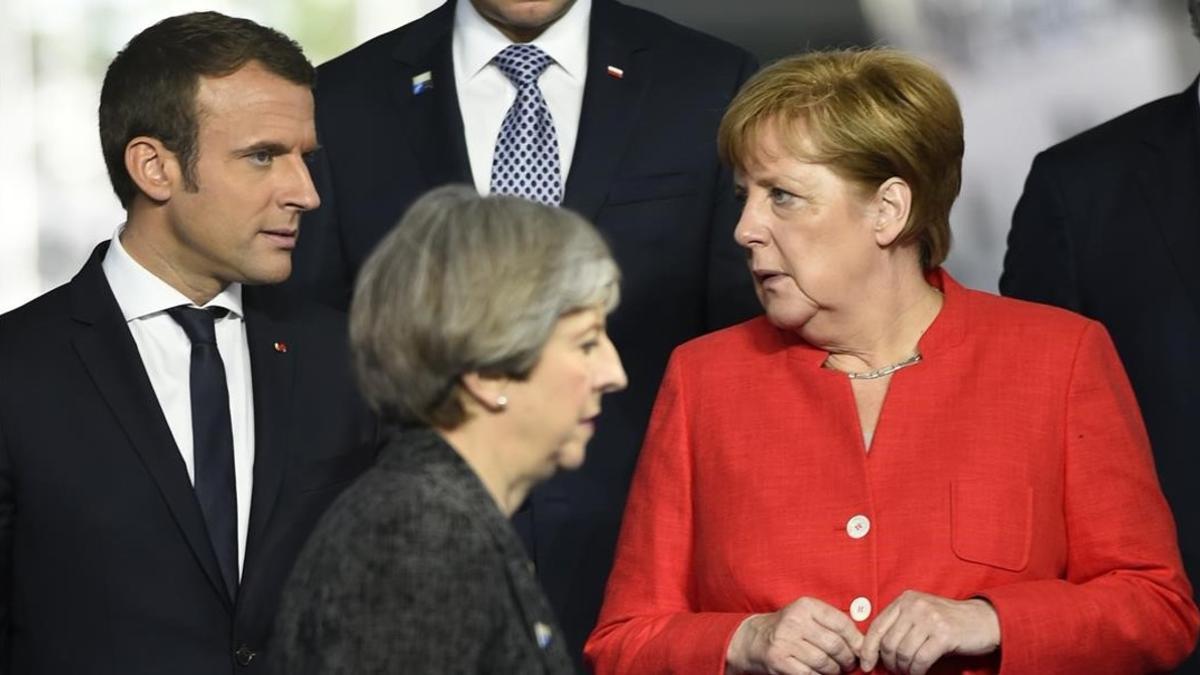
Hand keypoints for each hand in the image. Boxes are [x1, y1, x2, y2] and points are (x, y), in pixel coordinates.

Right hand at [726, 597, 863, 674]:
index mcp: (806, 606)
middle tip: (849, 664)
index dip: (857, 641)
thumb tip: (863, 644)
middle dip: (848, 659)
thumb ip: (833, 624)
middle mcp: (794, 621)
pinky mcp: (779, 661)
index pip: (842, 624)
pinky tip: (820, 674)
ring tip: (836, 670)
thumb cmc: (790, 628)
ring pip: (824, 662)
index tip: (861, 651)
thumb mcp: (808, 616)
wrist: (755, 639)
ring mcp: (785, 641)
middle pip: (835, 645)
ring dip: (835, 671)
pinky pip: (810, 674)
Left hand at [858, 591, 999, 674]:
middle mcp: (915, 605)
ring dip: (904, 668)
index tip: (867, 665)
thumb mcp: (920, 615)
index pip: (877, 626)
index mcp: (905, 599)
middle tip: (896, 671)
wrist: (984, 620)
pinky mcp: (943, 634)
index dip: (868, 649)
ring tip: (909, 672)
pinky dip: (917, 671)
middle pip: (888, 643)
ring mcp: (930, 619)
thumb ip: (899, 625)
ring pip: (903, 653)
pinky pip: (920, 660)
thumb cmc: (948, 622)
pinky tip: (919, 673)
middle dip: (889, 662)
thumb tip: (874, 650)